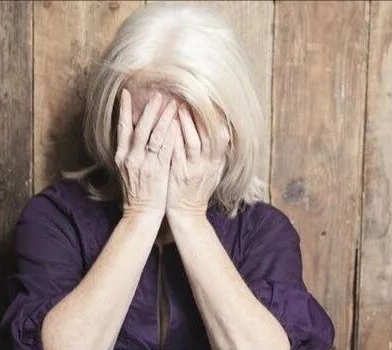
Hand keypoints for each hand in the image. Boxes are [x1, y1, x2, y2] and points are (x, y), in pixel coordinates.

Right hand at [115, 88, 178, 220]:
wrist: (140, 213)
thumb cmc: (137, 192)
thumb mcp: (128, 169)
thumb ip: (130, 151)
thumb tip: (135, 133)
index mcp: (121, 156)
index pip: (122, 128)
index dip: (123, 109)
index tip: (126, 93)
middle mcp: (130, 157)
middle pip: (139, 127)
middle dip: (149, 109)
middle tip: (158, 93)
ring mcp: (144, 164)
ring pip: (154, 135)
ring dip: (164, 117)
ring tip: (172, 103)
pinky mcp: (157, 171)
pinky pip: (165, 149)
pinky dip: (171, 135)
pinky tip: (178, 124)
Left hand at [166, 104, 228, 218]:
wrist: (187, 213)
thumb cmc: (197, 190)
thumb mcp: (213, 171)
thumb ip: (217, 152)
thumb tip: (223, 130)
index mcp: (218, 161)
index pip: (223, 135)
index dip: (218, 117)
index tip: (211, 100)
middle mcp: (208, 164)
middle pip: (210, 134)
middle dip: (202, 114)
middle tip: (193, 94)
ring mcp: (194, 169)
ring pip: (194, 142)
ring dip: (187, 122)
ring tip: (178, 104)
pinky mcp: (179, 174)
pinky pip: (177, 153)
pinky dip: (173, 138)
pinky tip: (167, 125)